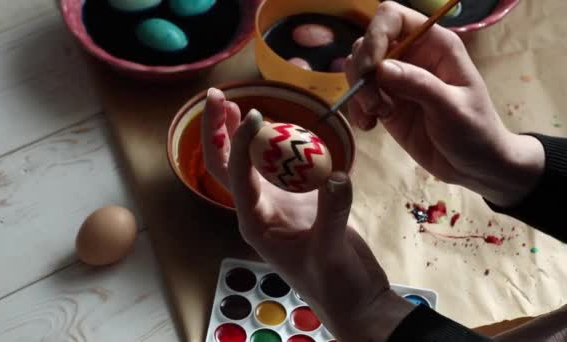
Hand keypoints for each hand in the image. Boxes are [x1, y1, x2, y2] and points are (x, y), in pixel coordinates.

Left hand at [203, 88, 414, 341]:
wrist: (354, 297)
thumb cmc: (334, 283)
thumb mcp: (330, 250)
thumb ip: (332, 212)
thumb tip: (335, 175)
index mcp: (255, 223)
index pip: (237, 177)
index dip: (240, 144)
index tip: (254, 115)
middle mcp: (259, 210)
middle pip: (228, 165)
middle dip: (218, 132)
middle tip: (217, 97)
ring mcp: (278, 204)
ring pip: (251, 163)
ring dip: (239, 133)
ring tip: (233, 104)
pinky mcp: (298, 201)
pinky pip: (280, 166)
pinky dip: (275, 144)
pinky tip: (277, 126)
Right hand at [345, 2, 543, 206]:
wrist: (474, 166)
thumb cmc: (475, 131)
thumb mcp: (453, 108)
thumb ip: (419, 85)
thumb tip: (381, 68)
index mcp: (434, 44)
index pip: (392, 18)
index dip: (375, 36)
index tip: (371, 69)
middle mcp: (412, 56)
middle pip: (368, 43)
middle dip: (362, 72)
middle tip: (374, 104)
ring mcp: (396, 79)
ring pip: (358, 69)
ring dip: (358, 93)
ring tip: (375, 117)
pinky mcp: (385, 102)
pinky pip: (359, 96)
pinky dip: (356, 109)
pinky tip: (368, 125)